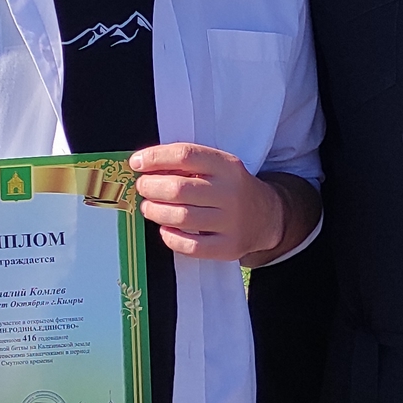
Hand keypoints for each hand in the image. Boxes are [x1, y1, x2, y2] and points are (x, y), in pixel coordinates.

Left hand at [131, 143, 284, 260]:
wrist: (266, 216)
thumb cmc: (229, 188)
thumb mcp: (218, 167)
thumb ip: (187, 164)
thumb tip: (144, 165)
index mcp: (227, 166)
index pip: (185, 155)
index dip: (155, 158)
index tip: (136, 163)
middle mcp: (231, 192)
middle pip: (179, 188)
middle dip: (151, 187)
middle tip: (142, 188)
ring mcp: (231, 222)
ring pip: (182, 217)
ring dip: (156, 211)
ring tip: (148, 208)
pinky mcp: (228, 247)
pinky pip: (191, 246)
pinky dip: (171, 237)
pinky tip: (165, 229)